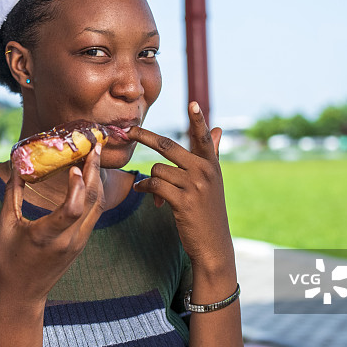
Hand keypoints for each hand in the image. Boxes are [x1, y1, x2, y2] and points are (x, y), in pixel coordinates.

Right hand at [0, 146, 104, 307]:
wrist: (22, 294)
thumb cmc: (7, 259)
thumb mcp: (5, 225)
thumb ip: (13, 193)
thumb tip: (17, 164)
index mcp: (47, 236)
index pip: (72, 209)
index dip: (77, 185)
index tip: (75, 165)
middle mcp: (68, 240)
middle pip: (91, 202)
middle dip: (95, 171)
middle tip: (96, 146)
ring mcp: (78, 242)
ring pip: (97, 207)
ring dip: (98, 180)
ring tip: (95, 156)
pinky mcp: (81, 243)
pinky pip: (94, 214)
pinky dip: (94, 193)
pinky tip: (89, 177)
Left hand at [129, 102, 231, 270]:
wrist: (213, 243)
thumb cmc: (209, 209)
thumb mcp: (214, 179)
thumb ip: (212, 153)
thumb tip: (217, 128)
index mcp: (211, 164)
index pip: (202, 137)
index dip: (197, 120)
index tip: (192, 103)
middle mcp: (205, 172)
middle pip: (168, 146)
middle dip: (145, 137)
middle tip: (128, 131)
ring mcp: (194, 187)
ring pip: (158, 169)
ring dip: (149, 178)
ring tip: (149, 188)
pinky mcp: (183, 202)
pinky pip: (155, 185)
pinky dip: (145, 187)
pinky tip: (143, 191)